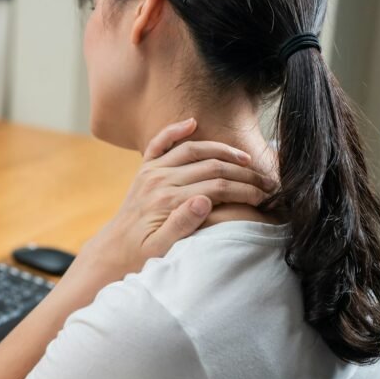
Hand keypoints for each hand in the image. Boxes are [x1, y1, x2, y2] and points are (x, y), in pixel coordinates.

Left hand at [81, 118, 275, 276]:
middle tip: (267, 180)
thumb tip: (204, 201)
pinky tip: (192, 123)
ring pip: (193, 150)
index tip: (267, 196)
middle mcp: (160, 180)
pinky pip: (158, 143)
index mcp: (168, 200)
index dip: (246, 190)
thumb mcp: (160, 250)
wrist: (112, 251)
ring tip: (247, 158)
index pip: (218, 187)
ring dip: (223, 150)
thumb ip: (181, 225)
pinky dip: (174, 130)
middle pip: (212, 166)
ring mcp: (151, 172)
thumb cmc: (139, 255)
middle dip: (243, 172)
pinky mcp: (145, 170)